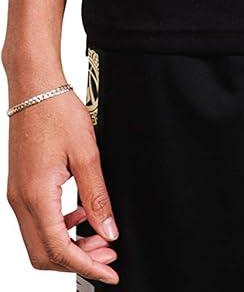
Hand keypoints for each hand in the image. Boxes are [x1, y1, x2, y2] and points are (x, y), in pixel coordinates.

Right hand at [6, 86, 119, 282]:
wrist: (34, 86)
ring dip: (69, 246)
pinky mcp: (20, 187)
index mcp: (37, 195)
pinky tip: (80, 214)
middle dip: (78, 261)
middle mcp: (21, 200)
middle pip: (45, 254)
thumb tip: (108, 232)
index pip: (60, 250)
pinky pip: (37, 222)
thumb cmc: (56, 111)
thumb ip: (97, 197)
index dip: (87, 267)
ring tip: (99, 237)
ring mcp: (17, 194)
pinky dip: (59, 228)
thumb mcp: (87, 154)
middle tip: (108, 256)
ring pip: (40, 240)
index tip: (109, 273)